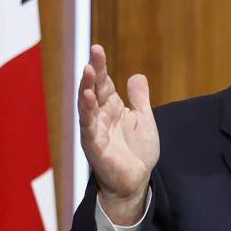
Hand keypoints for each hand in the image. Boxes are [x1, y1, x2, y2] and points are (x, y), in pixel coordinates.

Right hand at [78, 44, 159, 224]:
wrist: (136, 181)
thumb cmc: (137, 152)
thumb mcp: (144, 120)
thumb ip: (139, 99)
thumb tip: (136, 75)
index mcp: (112, 108)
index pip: (104, 83)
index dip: (101, 66)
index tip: (97, 48)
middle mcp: (100, 116)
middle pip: (94, 89)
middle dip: (93, 71)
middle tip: (93, 53)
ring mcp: (95, 131)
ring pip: (87, 106)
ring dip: (87, 88)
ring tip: (88, 71)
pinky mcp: (95, 146)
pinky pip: (88, 127)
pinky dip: (87, 113)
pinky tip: (88, 99)